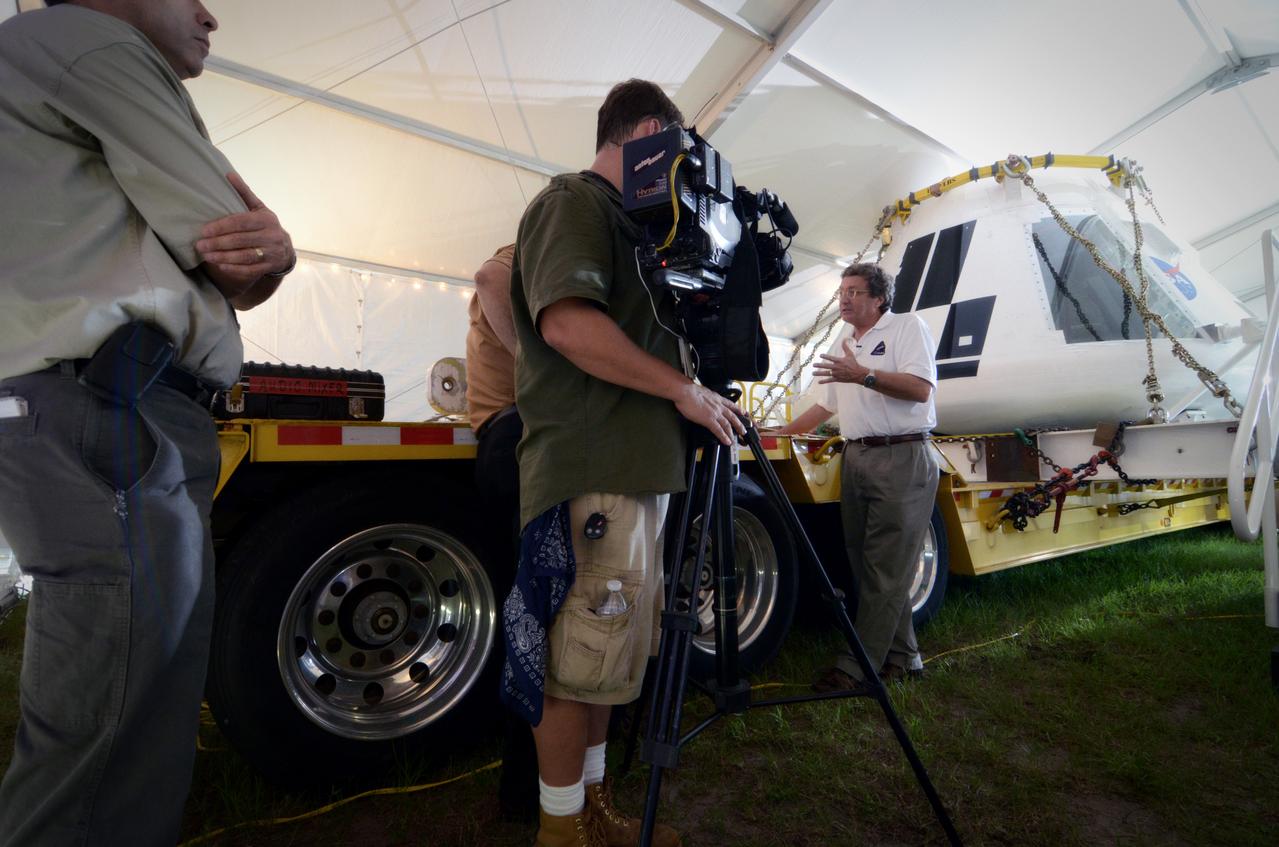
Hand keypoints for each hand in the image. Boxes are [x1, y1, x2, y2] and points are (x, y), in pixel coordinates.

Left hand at [197, 173, 293, 296]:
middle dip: (218, 243)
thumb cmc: (265, 226)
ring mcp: (271, 253)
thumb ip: (243, 193)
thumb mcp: (258, 208)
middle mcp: (271, 236)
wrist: (286, 248)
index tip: (204, 230)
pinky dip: (234, 269)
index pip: (240, 223)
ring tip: (206, 256)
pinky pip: (250, 270)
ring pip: (244, 257)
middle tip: (200, 245)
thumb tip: (228, 174)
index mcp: (266, 220)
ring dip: (223, 257)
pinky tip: (220, 266)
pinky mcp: (269, 267)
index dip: (221, 227)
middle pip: (240, 240)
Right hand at [674, 383, 747, 445]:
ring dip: (732, 433)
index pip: (731, 405)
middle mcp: (719, 406)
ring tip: (735, 440)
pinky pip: (719, 430)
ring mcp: (715, 413)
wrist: (686, 392)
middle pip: (733, 416)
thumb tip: (706, 400)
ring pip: (727, 424)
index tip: (744, 413)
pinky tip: (727, 441)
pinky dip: (724, 437)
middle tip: (743, 431)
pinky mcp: (709, 420)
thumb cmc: (690, 391)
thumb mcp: (704, 392)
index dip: (739, 409)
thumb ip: (708, 398)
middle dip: (739, 424)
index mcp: (717, 398)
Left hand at [813, 339, 868, 384]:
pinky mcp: (837, 379)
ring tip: (813, 373)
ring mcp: (836, 374)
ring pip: (826, 374)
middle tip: (813, 365)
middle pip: (826, 366)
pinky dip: (824, 381)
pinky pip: (829, 380)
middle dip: (819, 365)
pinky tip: (819, 382)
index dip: (825, 356)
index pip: (831, 358)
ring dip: (819, 373)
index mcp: (839, 361)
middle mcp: (837, 367)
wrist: (858, 374)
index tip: (820, 355)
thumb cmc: (854, 363)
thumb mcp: (850, 354)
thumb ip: (845, 347)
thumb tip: (844, 339)